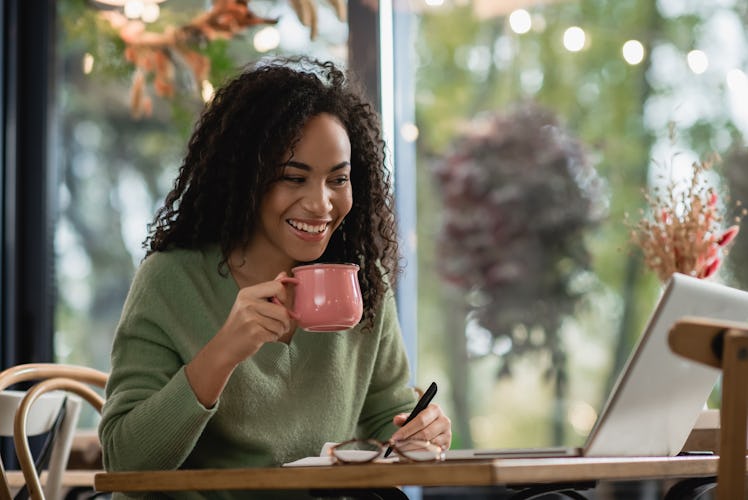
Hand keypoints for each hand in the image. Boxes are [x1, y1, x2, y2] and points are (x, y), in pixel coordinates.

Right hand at [185, 272, 294, 406]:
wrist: (225, 346)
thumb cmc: (241, 324)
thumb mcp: (250, 302)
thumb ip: (268, 289)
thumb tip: (284, 274)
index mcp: (247, 293)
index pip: (278, 287)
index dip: (284, 298)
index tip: (279, 305)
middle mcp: (247, 303)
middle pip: (283, 309)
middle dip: (286, 320)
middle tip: (278, 324)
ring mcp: (250, 318)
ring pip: (281, 323)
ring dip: (280, 330)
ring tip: (268, 330)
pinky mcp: (254, 333)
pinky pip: (275, 334)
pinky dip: (274, 337)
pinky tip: (264, 337)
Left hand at [390, 403, 451, 449]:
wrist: (435, 424)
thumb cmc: (422, 419)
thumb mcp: (413, 415)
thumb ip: (404, 417)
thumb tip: (397, 419)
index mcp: (435, 409)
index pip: (420, 421)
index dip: (407, 430)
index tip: (395, 437)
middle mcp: (444, 421)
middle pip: (425, 434)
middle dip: (408, 441)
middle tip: (396, 446)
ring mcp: (447, 434)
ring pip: (430, 445)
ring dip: (413, 450)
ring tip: (402, 451)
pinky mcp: (447, 445)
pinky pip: (433, 453)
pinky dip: (421, 455)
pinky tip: (411, 455)